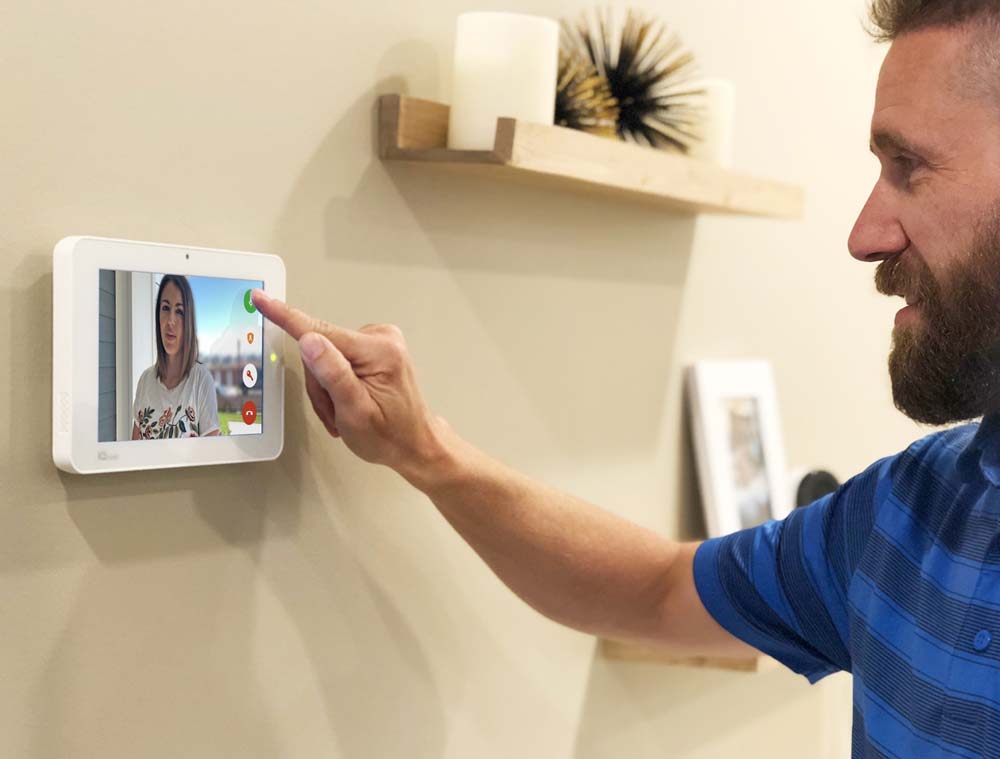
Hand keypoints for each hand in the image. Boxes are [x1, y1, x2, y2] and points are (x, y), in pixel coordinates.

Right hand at [250, 289, 445, 475]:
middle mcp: (381, 338)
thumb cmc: (389, 434)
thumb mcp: (355, 412)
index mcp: (378, 350)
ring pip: (324, 357)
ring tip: (343, 412)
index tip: (261, 299)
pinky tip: (347, 401)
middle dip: (319, 385)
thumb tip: (309, 341)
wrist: (412, 444)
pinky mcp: (373, 347)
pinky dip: (334, 383)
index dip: (285, 317)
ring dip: (326, 389)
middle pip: (320, 350)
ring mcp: (378, 341)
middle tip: (335, 412)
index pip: (320, 331)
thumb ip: (333, 374)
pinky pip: (335, 359)